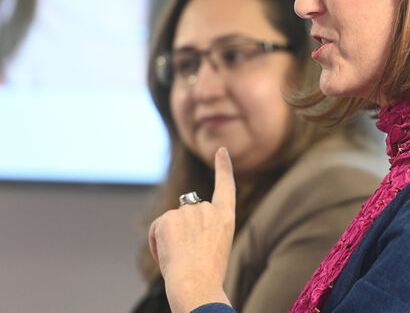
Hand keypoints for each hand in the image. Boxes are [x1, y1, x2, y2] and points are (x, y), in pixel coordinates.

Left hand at [149, 147, 235, 312]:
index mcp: (226, 218)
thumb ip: (202, 226)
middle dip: (182, 231)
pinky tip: (168, 256)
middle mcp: (209, 210)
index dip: (223, 168)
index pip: (226, 186)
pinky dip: (157, 243)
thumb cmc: (207, 275)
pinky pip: (157, 228)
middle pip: (188, 213)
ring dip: (170, 239)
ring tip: (180, 258)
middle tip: (188, 254)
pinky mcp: (169, 218)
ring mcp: (189, 212)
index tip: (220, 151)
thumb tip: (176, 218)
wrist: (197, 285)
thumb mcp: (214, 246)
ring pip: (171, 222)